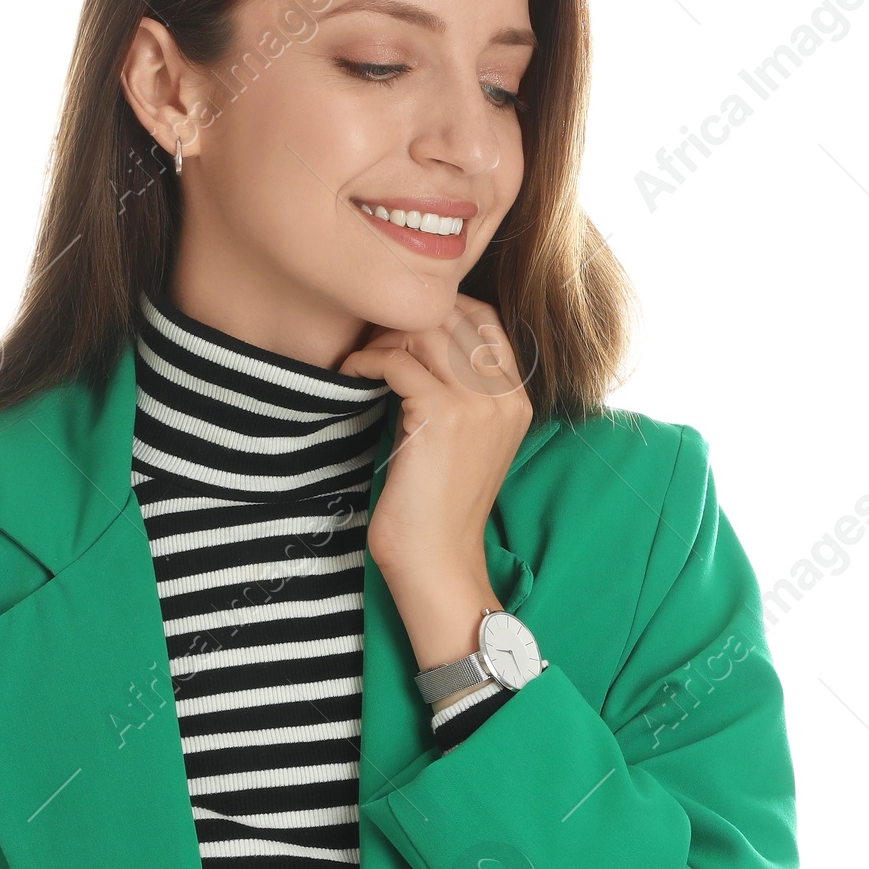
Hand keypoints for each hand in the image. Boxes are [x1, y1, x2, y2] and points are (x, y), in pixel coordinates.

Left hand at [340, 293, 532, 671]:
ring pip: (426, 331)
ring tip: (361, 359)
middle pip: (453, 316)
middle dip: (403, 318)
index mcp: (517, 399)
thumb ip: (458, 394)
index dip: (438, 308)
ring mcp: (478, 404)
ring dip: (383, 336)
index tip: (398, 325)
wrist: (436, 560)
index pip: (484, 318)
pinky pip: (397, 361)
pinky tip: (351, 373)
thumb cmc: (437, 507)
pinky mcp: (443, 417)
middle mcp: (505, 396)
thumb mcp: (462, 441)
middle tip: (370, 338)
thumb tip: (415, 345)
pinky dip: (366, 360)